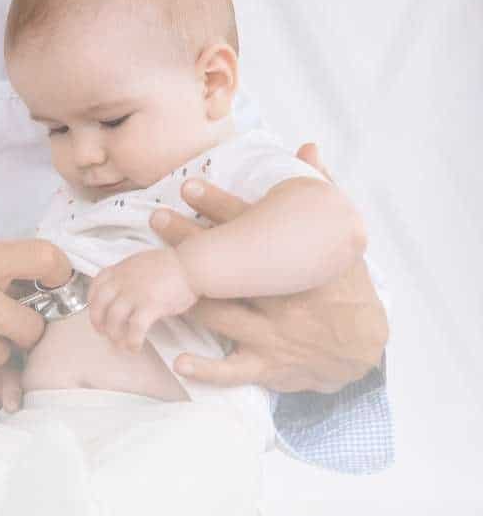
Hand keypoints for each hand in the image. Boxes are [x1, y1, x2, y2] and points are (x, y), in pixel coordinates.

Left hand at [88, 248, 198, 351]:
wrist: (191, 266)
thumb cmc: (172, 266)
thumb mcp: (142, 262)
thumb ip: (129, 274)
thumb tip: (124, 289)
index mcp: (121, 269)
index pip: (96, 284)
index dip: (92, 302)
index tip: (96, 312)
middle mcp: (124, 280)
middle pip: (99, 304)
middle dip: (97, 321)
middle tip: (103, 333)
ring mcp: (135, 293)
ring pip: (114, 319)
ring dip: (114, 335)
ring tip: (120, 344)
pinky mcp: (150, 306)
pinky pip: (134, 329)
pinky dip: (132, 341)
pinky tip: (135, 348)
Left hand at [150, 143, 388, 392]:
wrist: (364, 346)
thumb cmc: (343, 283)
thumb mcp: (341, 235)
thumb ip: (321, 189)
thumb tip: (307, 145)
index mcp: (301, 266)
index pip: (256, 230)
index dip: (220, 207)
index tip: (188, 186)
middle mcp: (284, 300)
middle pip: (232, 271)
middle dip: (191, 244)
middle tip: (157, 220)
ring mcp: (275, 336)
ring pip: (223, 316)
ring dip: (187, 298)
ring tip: (152, 282)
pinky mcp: (269, 366)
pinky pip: (235, 370)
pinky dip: (208, 369)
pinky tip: (178, 360)